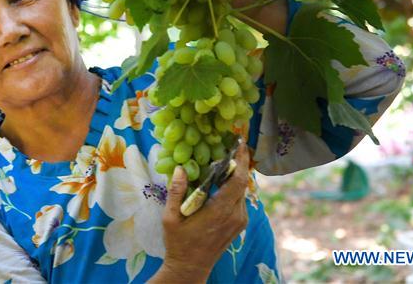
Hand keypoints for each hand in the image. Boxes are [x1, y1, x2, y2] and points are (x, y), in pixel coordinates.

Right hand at [153, 144, 250, 283]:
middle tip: (232, 145)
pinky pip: (240, 199)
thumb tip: (180, 168)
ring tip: (226, 158)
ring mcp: (239, 221)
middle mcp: (235, 215)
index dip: (241, 161)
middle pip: (243, 183)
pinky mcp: (239, 224)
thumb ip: (176, 191)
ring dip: (236, 175)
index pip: (238, 181)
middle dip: (239, 163)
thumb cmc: (178, 243)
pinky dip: (234, 186)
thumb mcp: (170, 217)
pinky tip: (222, 179)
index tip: (240, 144)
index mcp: (220, 211)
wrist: (190, 268)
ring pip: (242, 191)